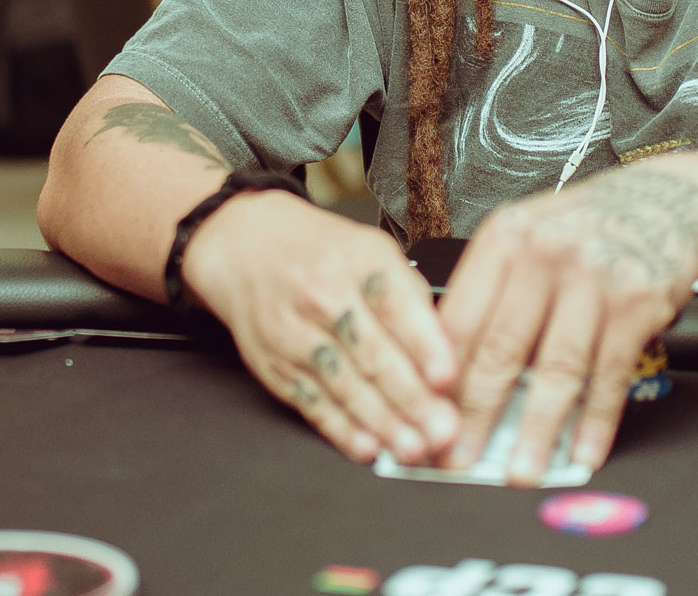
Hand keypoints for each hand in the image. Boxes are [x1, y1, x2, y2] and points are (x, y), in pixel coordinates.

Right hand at [182, 191, 458, 466]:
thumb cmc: (323, 252)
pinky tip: (366, 446)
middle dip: (412, 398)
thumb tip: (449, 345)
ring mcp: (296, 334)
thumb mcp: (372, 250)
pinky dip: (341, 429)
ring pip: (345, 384)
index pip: (396, 305)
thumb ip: (410, 295)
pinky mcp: (277, 366)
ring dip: (382, 422)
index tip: (447, 377)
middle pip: (373, 354)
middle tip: (443, 430)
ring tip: (412, 447)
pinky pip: (313, 403)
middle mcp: (325, 297)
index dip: (424, 344)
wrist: (248, 249)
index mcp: (359, 261)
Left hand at [437, 161, 697, 484]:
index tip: (427, 420)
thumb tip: (452, 373)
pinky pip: (609, 374)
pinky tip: (582, 450)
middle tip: (459, 459)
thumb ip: (491, 293)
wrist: (668, 200)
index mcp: (505, 238)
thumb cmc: (586, 229)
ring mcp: (594, 279)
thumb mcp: (528, 237)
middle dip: (476, 416)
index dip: (438, 378)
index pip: (459, 318)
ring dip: (535, 430)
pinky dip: (596, 420)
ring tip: (520, 470)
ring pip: (556, 369)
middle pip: (501, 349)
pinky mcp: (637, 303)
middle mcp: (546, 254)